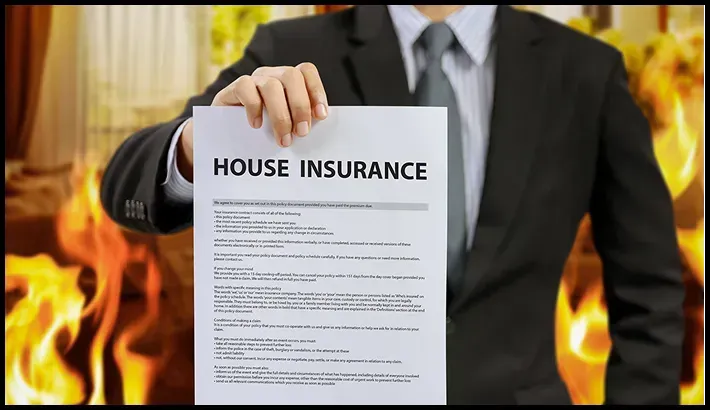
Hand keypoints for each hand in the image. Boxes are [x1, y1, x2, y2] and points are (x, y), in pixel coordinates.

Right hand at [177, 63, 328, 180]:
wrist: (227, 135)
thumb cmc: (265, 131)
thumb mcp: (287, 125)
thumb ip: (301, 121)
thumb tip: (319, 125)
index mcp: (289, 80)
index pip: (306, 71)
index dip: (316, 90)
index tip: (321, 116)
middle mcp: (272, 75)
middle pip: (291, 76)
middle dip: (300, 106)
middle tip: (301, 133)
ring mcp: (253, 80)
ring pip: (271, 86)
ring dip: (280, 115)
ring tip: (283, 139)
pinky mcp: (233, 88)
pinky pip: (246, 88)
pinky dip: (254, 108)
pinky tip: (257, 126)